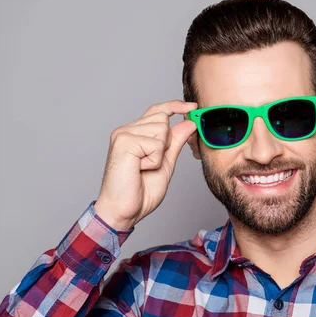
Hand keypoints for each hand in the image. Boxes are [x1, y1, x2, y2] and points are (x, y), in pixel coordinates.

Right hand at [94, 100, 197, 230]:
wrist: (123, 210)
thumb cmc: (140, 191)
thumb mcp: (165, 163)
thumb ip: (175, 143)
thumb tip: (189, 123)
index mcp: (135, 133)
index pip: (158, 111)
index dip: (175, 106)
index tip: (192, 106)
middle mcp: (127, 130)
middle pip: (163, 118)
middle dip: (166, 142)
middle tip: (151, 164)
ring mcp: (123, 134)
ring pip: (161, 129)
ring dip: (159, 154)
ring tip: (143, 168)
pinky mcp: (123, 142)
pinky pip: (155, 144)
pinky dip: (154, 161)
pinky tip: (139, 169)